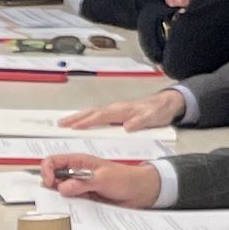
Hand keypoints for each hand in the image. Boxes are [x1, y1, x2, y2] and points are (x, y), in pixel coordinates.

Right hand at [39, 157, 159, 206]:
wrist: (139, 192)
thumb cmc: (125, 178)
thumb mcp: (103, 178)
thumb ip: (83, 183)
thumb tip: (63, 188)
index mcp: (79, 162)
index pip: (53, 161)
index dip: (47, 170)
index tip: (50, 182)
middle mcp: (76, 173)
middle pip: (52, 178)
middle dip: (51, 186)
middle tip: (58, 195)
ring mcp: (79, 187)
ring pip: (60, 192)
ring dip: (60, 198)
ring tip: (68, 202)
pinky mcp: (84, 198)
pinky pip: (70, 202)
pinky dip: (69, 206)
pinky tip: (75, 209)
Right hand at [62, 90, 181, 131]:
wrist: (168, 102)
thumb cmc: (160, 111)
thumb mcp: (154, 117)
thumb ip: (141, 121)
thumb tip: (128, 126)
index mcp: (123, 110)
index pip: (101, 116)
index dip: (88, 122)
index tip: (74, 127)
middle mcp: (116, 108)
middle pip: (92, 112)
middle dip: (76, 118)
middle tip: (60, 124)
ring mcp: (116, 109)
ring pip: (93, 112)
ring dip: (78, 117)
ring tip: (64, 123)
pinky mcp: (117, 112)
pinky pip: (98, 115)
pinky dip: (87, 117)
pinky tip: (81, 122)